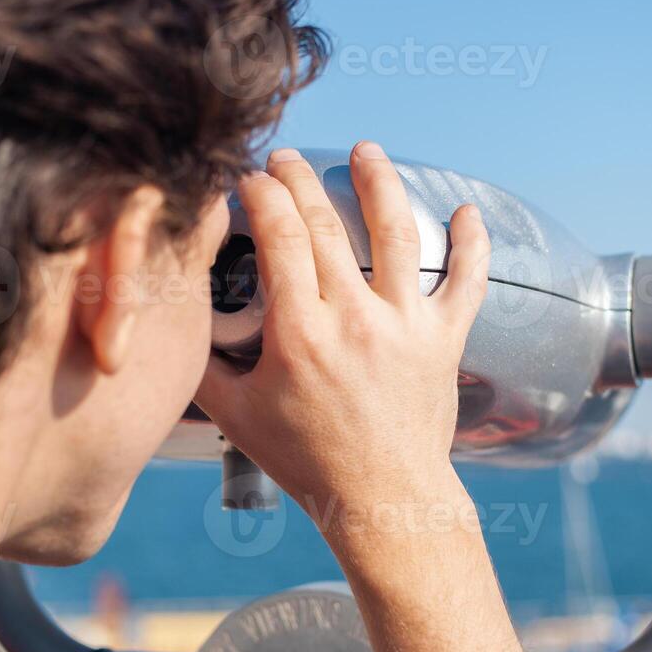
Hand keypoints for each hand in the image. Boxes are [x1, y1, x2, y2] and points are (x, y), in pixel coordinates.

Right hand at [195, 142, 490, 525]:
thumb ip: (203, 365)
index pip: (279, 237)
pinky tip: (467, 211)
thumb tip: (179, 321)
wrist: (382, 499)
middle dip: (299, 180)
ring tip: (365, 151)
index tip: (249, 178)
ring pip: (397, 234)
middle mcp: (355, 317)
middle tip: (285, 158)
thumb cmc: (307, 461)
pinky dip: (472, 245)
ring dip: (379, 184)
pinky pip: (467, 283)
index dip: (262, 195)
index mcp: (300, 332)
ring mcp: (405, 325)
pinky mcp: (444, 340)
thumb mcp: (237, 416)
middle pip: (326, 225)